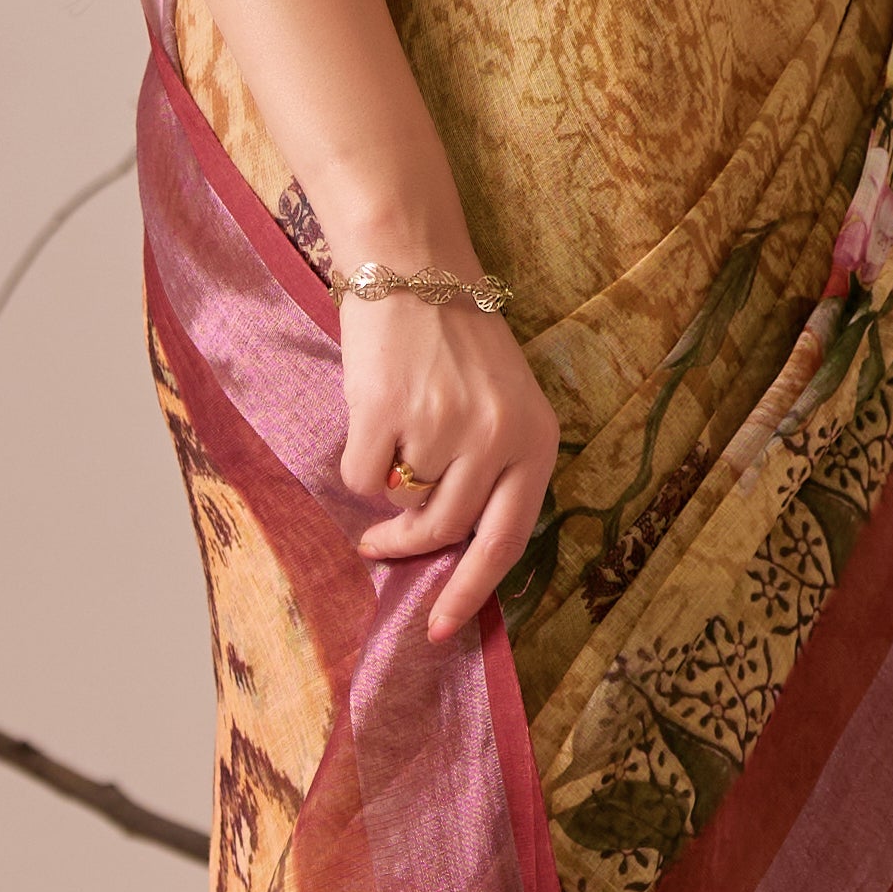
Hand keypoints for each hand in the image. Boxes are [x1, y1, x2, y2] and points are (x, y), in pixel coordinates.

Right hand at [341, 292, 559, 642]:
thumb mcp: (504, 403)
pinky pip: (362, 477)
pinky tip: (368, 420)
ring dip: (385, 493)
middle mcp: (497, 438)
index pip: (506, 542)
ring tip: (384, 445)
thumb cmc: (455, 338)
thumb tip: (452, 547)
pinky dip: (357, 463)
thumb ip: (493, 469)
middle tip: (380, 550)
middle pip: (446, 531)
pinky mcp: (387, 413)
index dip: (471, 592)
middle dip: (408, 550)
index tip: (441, 628)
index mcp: (535, 441)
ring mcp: (443, 426)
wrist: (412, 263)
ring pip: (400, 503)